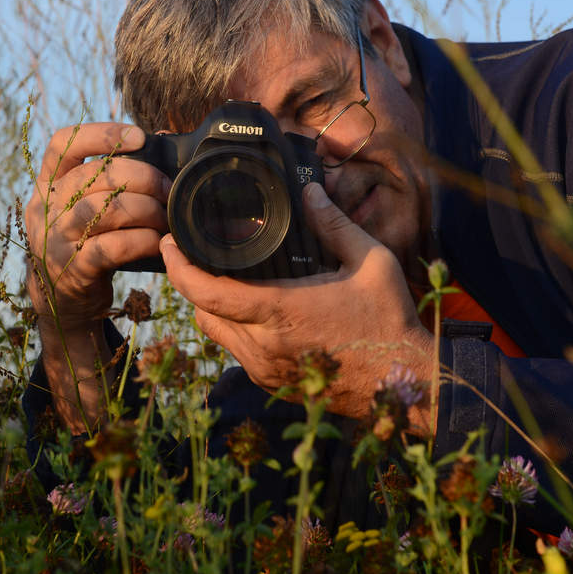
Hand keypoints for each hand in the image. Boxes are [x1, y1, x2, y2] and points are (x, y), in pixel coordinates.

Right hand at [26, 123, 169, 329]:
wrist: (61, 299)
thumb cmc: (84, 240)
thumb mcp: (80, 206)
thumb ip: (107, 178)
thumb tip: (160, 140)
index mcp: (47, 184)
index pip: (63, 144)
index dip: (102, 134)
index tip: (138, 137)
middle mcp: (45, 207)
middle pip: (94, 175)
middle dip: (141, 176)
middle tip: (166, 188)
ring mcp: (56, 239)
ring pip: (104, 209)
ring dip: (145, 209)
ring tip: (164, 217)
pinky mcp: (73, 269)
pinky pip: (112, 247)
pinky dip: (142, 240)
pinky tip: (156, 240)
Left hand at [161, 181, 435, 431]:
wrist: (402, 382)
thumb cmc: (388, 321)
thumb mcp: (371, 262)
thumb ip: (335, 224)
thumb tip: (310, 190)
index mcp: (280, 312)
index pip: (206, 293)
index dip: (178, 267)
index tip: (170, 242)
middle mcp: (264, 345)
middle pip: (202, 313)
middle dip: (191, 283)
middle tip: (191, 253)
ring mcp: (266, 369)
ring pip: (216, 335)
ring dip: (212, 307)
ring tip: (219, 277)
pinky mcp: (274, 383)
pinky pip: (237, 352)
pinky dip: (234, 329)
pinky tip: (250, 308)